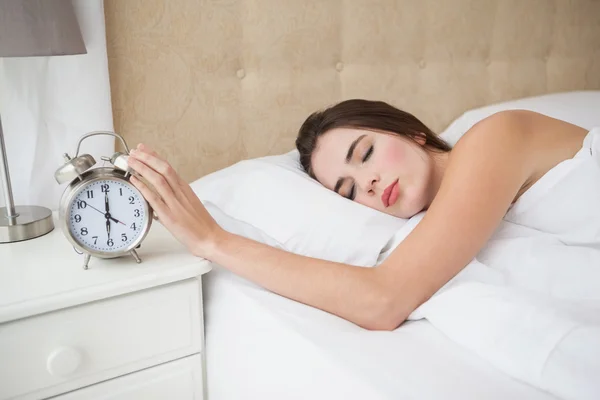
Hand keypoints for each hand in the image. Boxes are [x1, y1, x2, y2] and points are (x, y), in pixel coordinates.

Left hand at [127, 143, 223, 258]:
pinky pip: (154, 198)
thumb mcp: (190, 204)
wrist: (210, 238)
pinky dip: (143, 187)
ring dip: (143, 168)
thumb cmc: (202, 225)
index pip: (168, 167)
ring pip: (158, 179)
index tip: (144, 149)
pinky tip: (134, 180)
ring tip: (131, 161)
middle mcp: (180, 193)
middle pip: (163, 168)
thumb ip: (176, 197)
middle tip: (134, 151)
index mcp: (185, 189)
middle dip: (147, 157)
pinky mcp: (169, 216)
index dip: (154, 156)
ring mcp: (175, 203)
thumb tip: (160, 195)